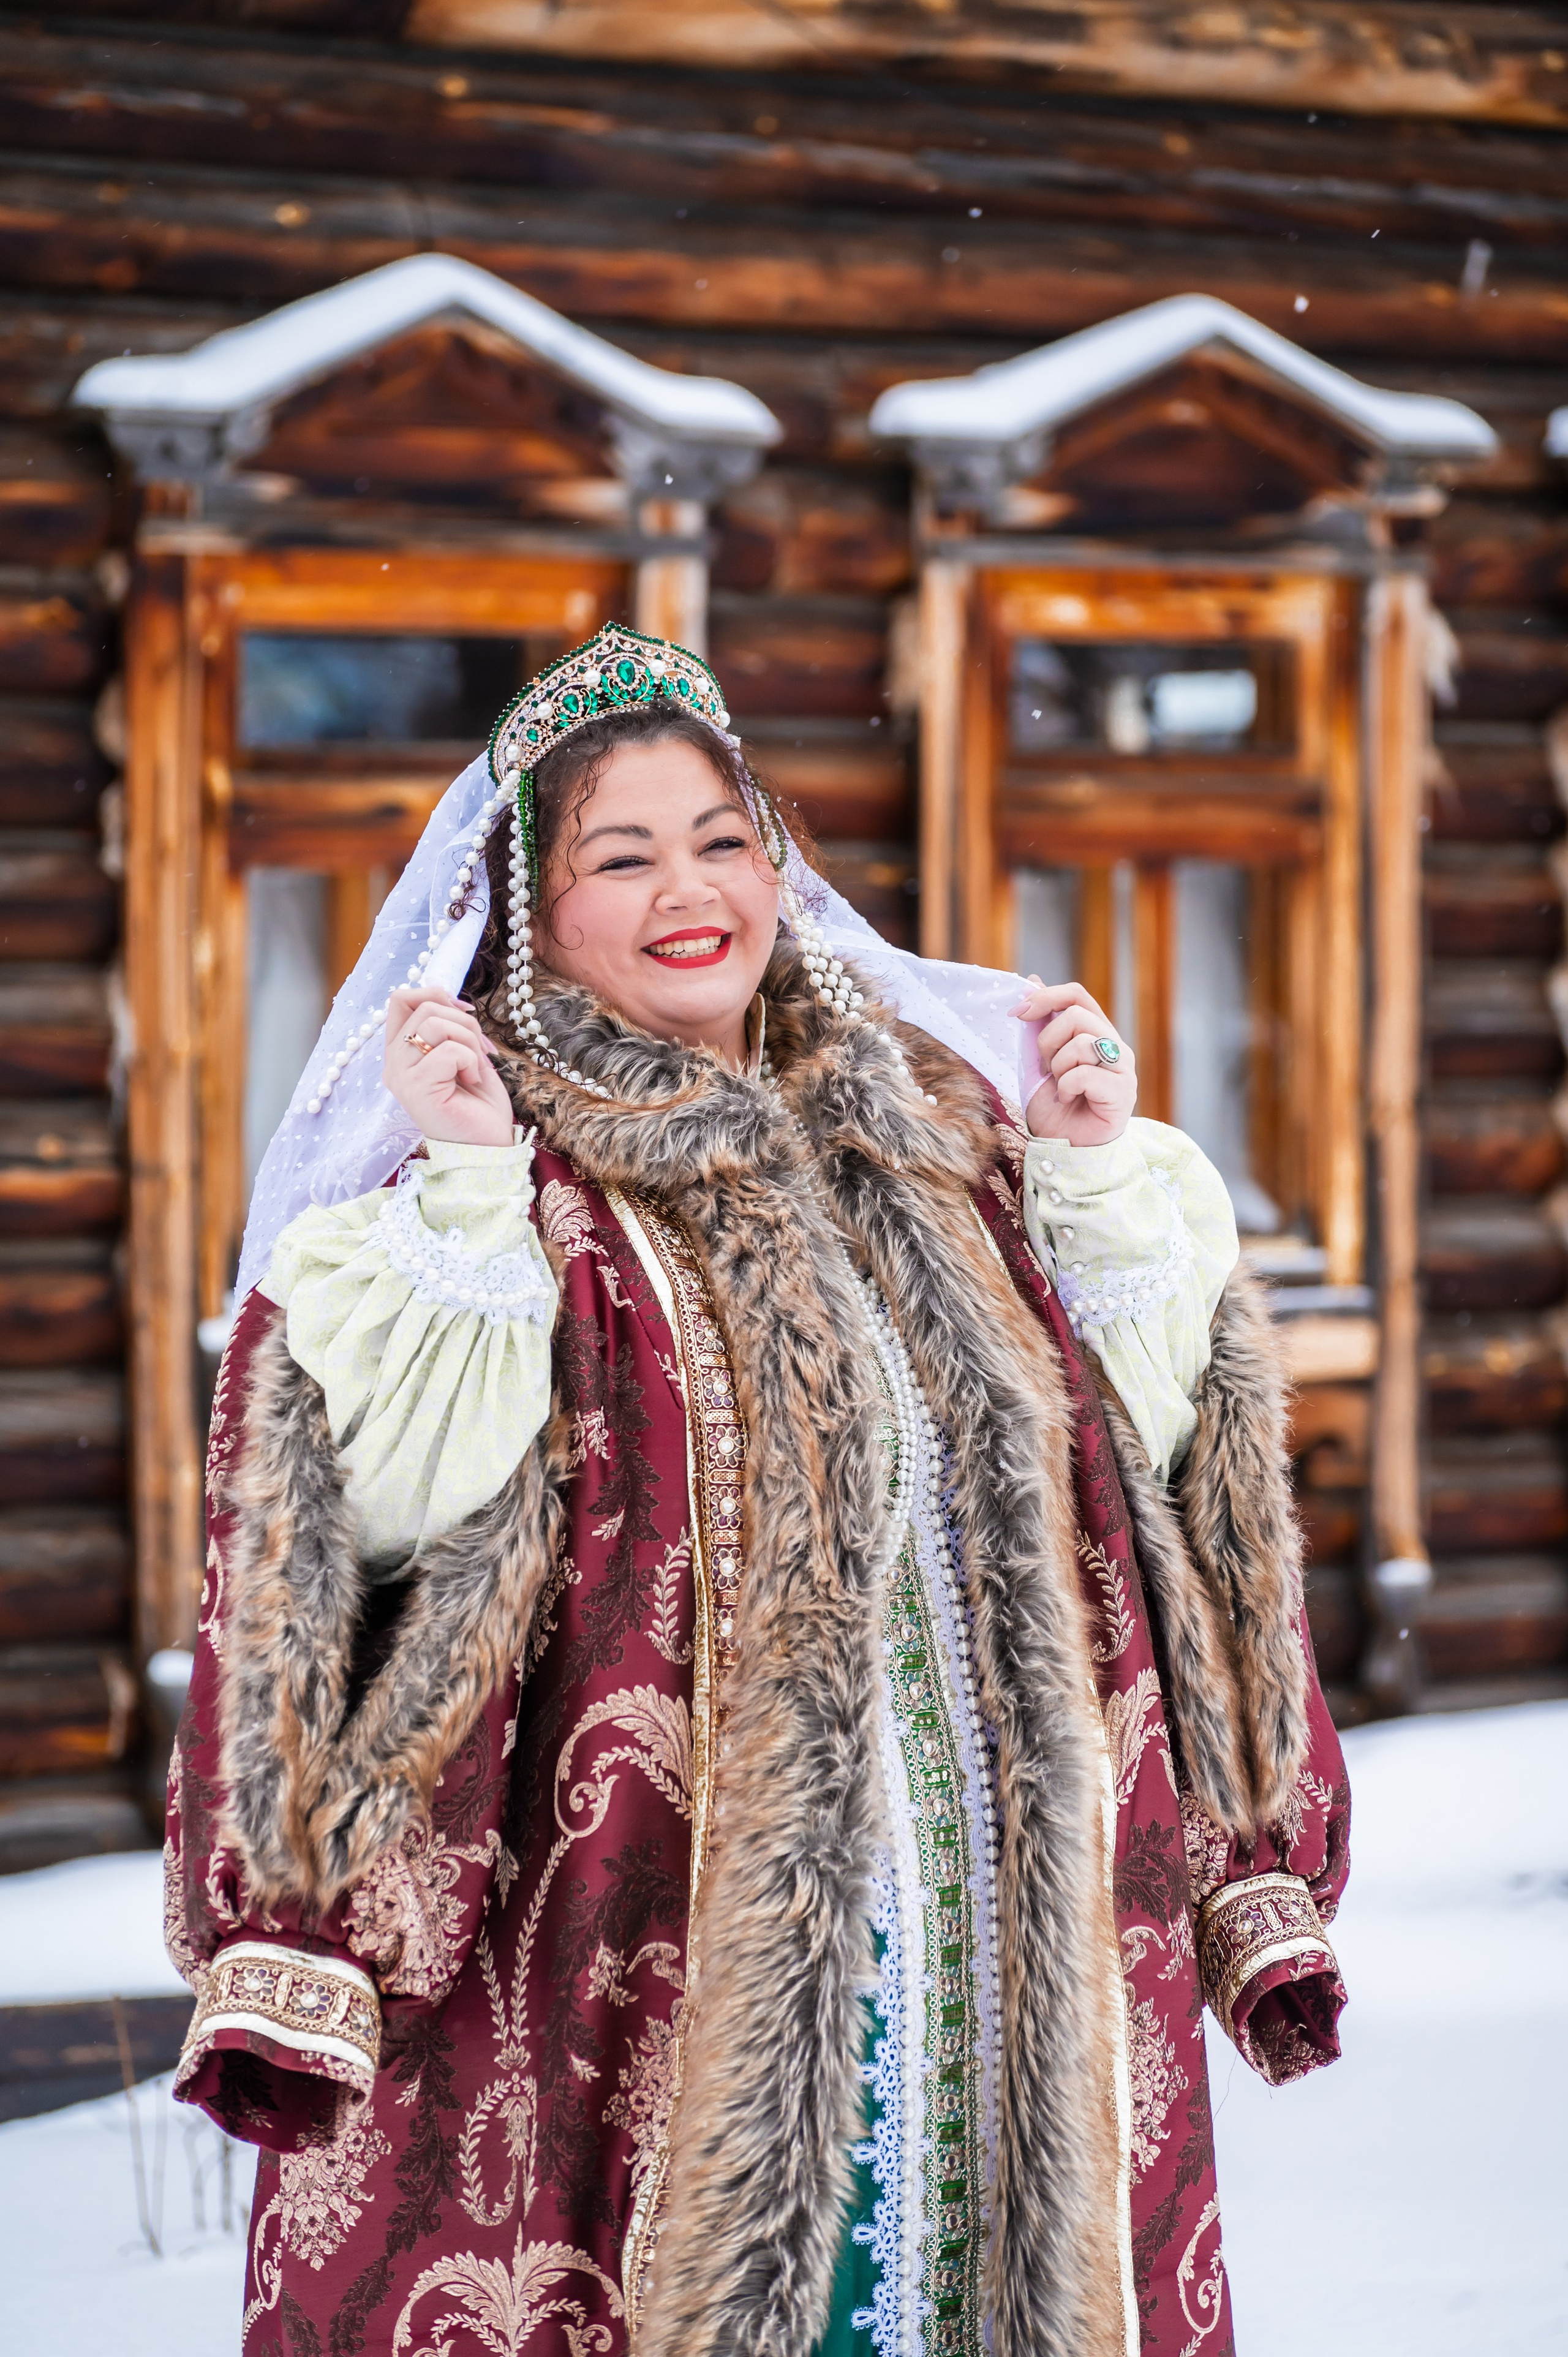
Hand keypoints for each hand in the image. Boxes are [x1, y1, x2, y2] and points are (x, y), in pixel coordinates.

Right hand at [383, 985, 515, 1147]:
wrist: (488, 1143)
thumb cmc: (477, 1102)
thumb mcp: (461, 1052)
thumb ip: (445, 1025)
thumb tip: (445, 994)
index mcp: (400, 1052)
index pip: (400, 999)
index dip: (435, 994)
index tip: (464, 1014)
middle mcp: (393, 1064)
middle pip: (424, 1008)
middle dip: (464, 1023)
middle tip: (479, 1052)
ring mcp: (401, 1077)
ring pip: (434, 1024)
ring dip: (469, 1041)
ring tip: (475, 1068)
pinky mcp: (416, 1090)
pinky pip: (447, 1051)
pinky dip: (471, 1061)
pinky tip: (473, 1081)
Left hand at [1010, 977, 1136, 1147]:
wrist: (1064, 1147)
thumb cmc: (1054, 1107)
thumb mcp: (1036, 1060)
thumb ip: (1038, 1025)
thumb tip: (1032, 980)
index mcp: (1096, 1032)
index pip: (1076, 994)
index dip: (1045, 997)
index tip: (1017, 1014)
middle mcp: (1114, 1045)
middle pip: (1076, 1015)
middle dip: (1047, 1042)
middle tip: (1047, 1069)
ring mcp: (1122, 1068)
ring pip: (1081, 1043)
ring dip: (1057, 1068)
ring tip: (1060, 1088)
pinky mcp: (1123, 1091)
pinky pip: (1084, 1074)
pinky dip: (1065, 1088)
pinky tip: (1068, 1100)